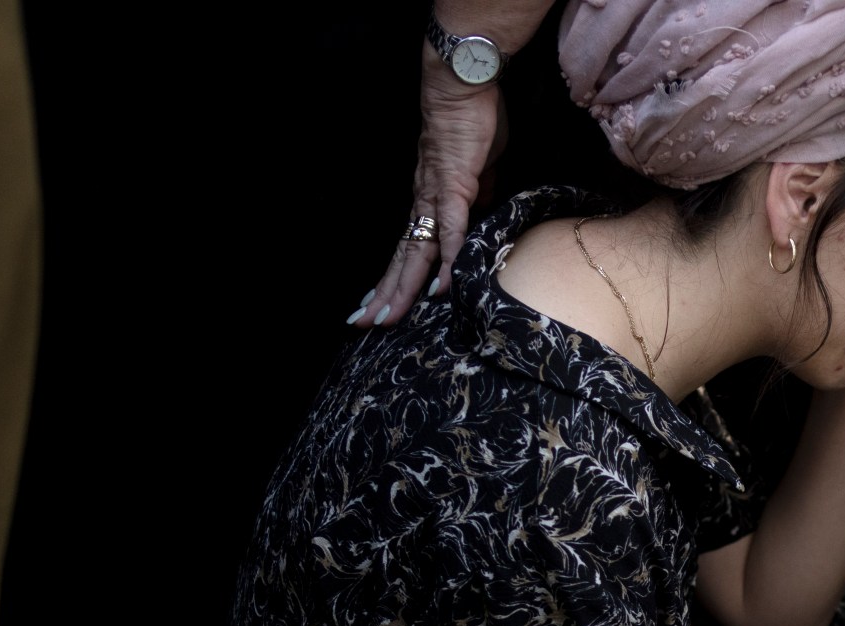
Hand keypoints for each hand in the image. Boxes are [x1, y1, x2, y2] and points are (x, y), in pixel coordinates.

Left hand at [357, 57, 506, 326]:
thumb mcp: (478, 168)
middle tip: (365, 324)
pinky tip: (441, 288)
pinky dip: (447, 262)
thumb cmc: (471, 120)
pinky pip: (452, 232)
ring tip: (387, 317)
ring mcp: (437, 196)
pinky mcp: (455, 186)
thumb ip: (476, 193)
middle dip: (385, 292)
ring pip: (415, 252)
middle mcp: (425, 202)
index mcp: (429, 199)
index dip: (395, 276)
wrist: (462, 83)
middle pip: (402, 257)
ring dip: (402, 288)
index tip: (379, 302)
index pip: (408, 246)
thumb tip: (479, 211)